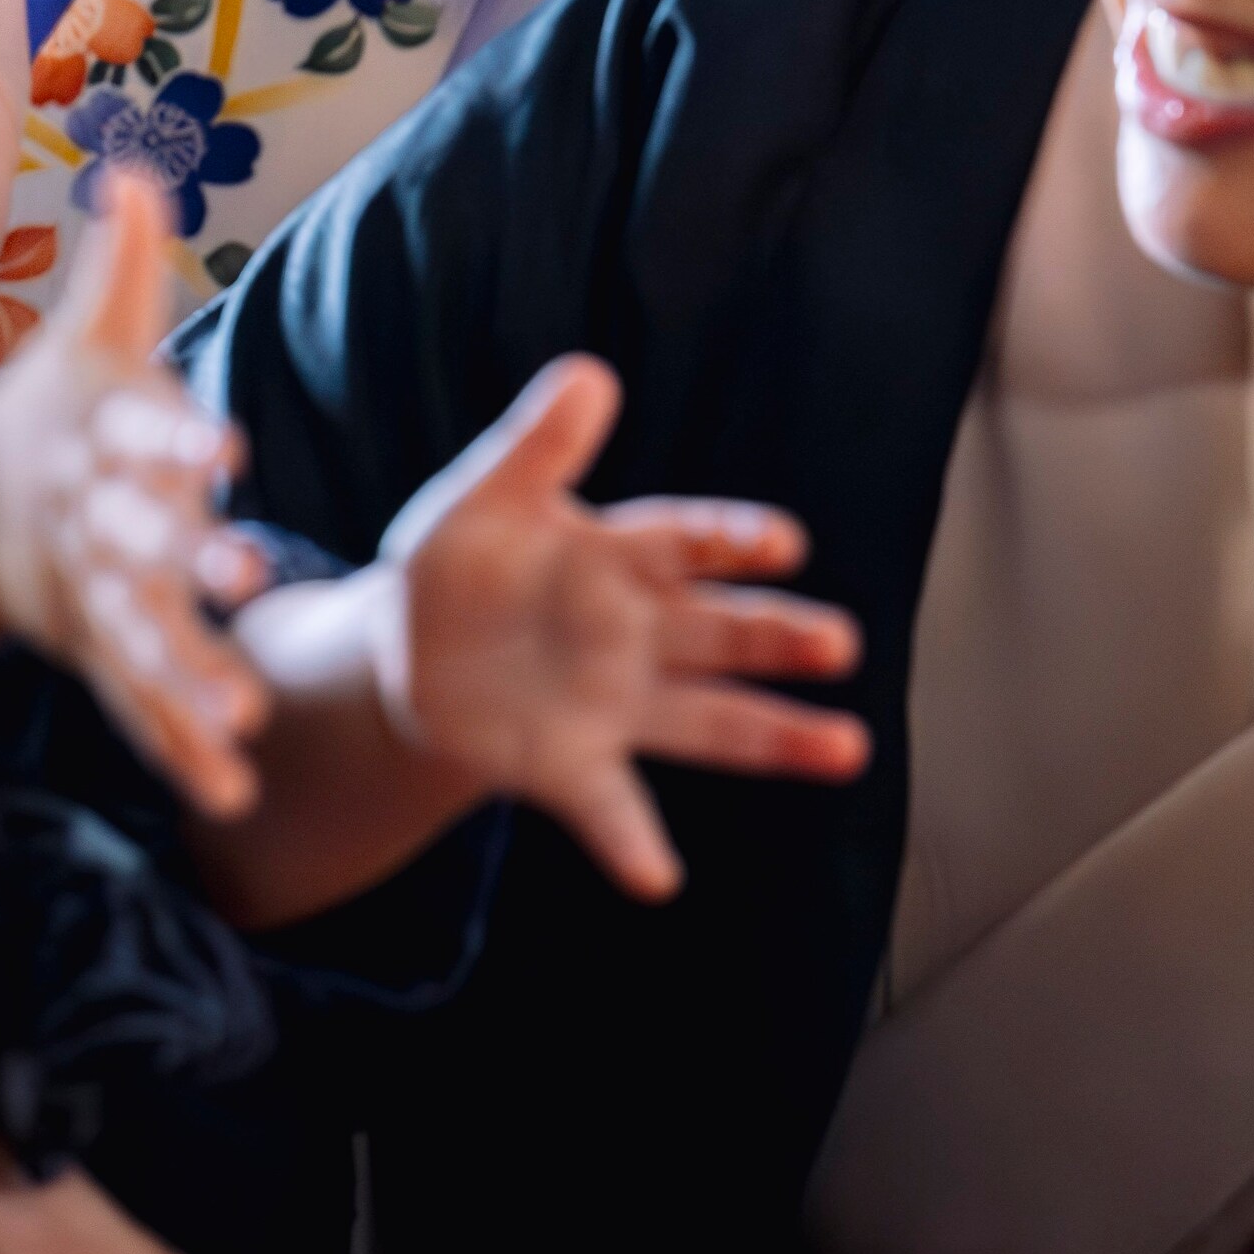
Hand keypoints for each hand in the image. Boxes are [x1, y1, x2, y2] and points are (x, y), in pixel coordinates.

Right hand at [0, 188, 268, 813]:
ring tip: (241, 712)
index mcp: (100, 436)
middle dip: (184, 559)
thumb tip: (132, 169)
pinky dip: (179, 748)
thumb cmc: (57, 408)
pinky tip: (231, 790)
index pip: (139, 430)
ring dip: (186, 673)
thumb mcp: (86, 335)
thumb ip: (122, 265)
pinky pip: (139, 706)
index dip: (176, 436)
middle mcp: (93, 518)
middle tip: (243, 574)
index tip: (223, 447)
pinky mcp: (96, 652)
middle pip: (137, 539)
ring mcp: (90, 593)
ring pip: (139, 637)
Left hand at [370, 356, 866, 899]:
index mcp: (615, 558)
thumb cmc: (462, 561)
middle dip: (776, 636)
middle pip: (718, 632)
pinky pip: (609, 806)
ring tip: (845, 749)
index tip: (778, 542)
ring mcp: (613, 704)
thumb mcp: (485, 496)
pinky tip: (658, 878)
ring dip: (773, 736)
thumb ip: (537, 445)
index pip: (682, 544)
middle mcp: (634, 633)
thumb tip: (590, 375)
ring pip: (709, 720)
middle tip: (839, 642)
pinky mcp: (572, 765)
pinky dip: (632, 842)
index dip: (727, 540)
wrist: (407, 650)